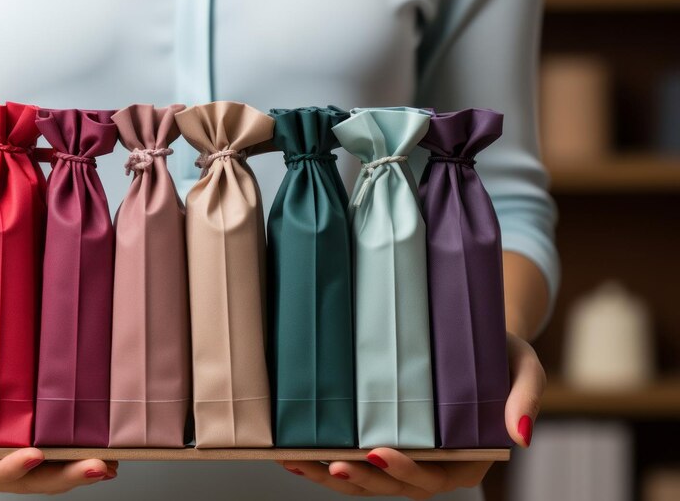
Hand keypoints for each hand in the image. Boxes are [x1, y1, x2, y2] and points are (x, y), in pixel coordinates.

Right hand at [0, 325, 117, 493]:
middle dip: (56, 477)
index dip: (4, 470)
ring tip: (108, 462)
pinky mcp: (12, 422)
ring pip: (36, 468)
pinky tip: (102, 444)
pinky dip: (71, 446)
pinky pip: (44, 441)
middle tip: (95, 467)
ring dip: (72, 468)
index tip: (33, 455)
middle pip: (15, 478)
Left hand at [279, 333, 544, 498]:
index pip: (435, 477)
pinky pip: (353, 457)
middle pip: (394, 486)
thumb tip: (522, 435)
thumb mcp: (524, 368)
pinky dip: (324, 459)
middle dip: (362, 480)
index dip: (405, 472)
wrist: (475, 334)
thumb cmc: (500, 352)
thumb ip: (525, 398)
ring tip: (299, 462)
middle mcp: (433, 462)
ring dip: (332, 475)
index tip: (378, 453)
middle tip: (333, 464)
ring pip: (367, 479)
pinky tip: (294, 453)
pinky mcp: (382, 437)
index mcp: (468, 455)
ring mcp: (405, 453)